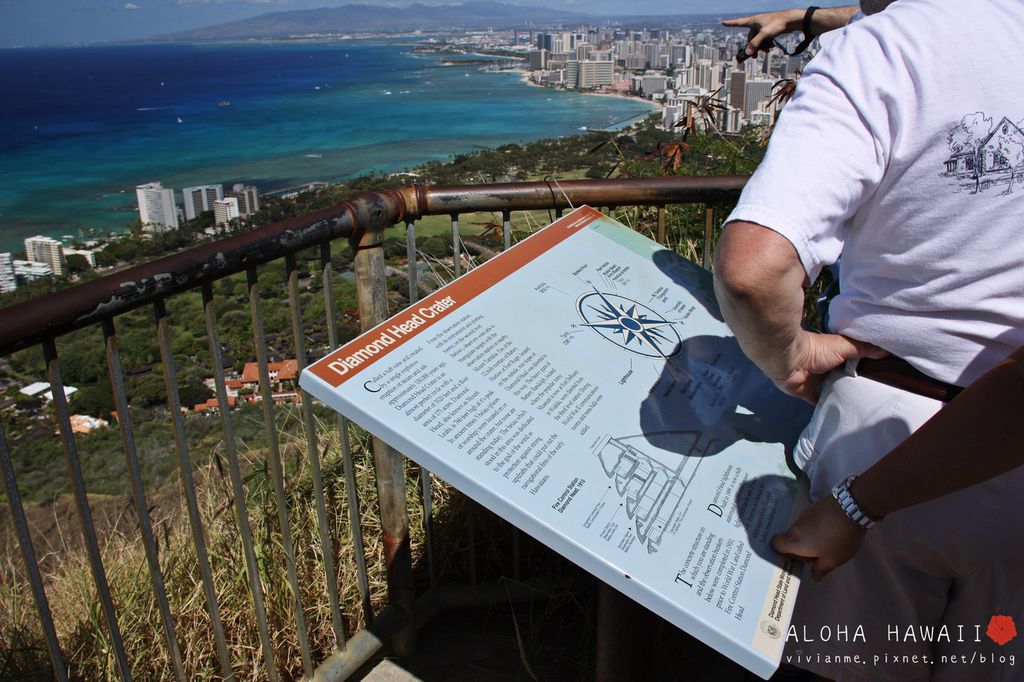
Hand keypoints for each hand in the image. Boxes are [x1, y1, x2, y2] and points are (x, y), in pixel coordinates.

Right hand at [722, 10, 802, 57]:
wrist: (793, 20)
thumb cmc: (779, 23)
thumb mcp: (765, 34)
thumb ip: (755, 43)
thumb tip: (748, 53)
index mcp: (754, 20)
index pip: (739, 23)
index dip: (731, 23)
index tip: (723, 22)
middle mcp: (757, 23)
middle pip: (750, 37)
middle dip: (753, 47)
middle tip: (755, 57)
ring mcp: (763, 26)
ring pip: (758, 39)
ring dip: (761, 47)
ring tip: (768, 51)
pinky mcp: (770, 30)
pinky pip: (764, 39)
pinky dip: (766, 44)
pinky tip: (771, 47)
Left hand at [770, 330, 886, 403]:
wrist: (789, 361)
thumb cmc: (817, 350)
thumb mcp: (844, 346)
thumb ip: (863, 348)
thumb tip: (886, 352)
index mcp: (835, 354)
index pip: (854, 361)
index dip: (866, 367)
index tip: (882, 377)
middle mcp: (827, 367)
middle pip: (844, 377)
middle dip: (855, 384)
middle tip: (876, 396)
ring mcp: (816, 381)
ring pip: (832, 389)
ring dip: (841, 395)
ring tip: (861, 408)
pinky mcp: (807, 393)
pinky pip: (818, 402)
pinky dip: (826, 407)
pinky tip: (839, 415)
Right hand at [772, 496, 865, 580]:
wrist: (851, 508)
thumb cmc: (839, 539)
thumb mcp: (832, 560)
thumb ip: (820, 570)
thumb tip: (813, 576)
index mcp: (795, 541)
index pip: (775, 544)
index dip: (784, 552)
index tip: (799, 557)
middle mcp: (795, 527)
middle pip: (790, 538)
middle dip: (801, 546)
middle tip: (818, 552)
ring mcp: (804, 514)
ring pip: (801, 529)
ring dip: (810, 536)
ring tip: (828, 539)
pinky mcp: (814, 506)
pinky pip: (810, 520)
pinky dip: (817, 526)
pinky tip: (832, 528)